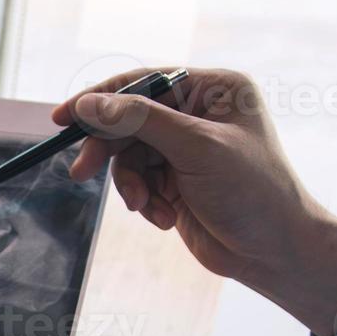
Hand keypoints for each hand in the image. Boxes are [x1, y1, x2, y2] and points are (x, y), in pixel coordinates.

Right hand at [55, 68, 336, 335]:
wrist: (274, 252)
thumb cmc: (251, 192)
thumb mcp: (194, 149)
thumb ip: (139, 122)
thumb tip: (88, 104)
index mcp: (213, 89)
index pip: (142, 83)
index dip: (100, 100)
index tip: (62, 119)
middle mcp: (199, 112)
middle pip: (128, 120)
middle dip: (109, 151)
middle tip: (80, 173)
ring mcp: (186, 147)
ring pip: (128, 155)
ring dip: (131, 184)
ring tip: (148, 206)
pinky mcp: (176, 178)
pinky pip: (137, 180)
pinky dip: (143, 200)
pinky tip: (166, 216)